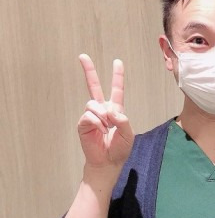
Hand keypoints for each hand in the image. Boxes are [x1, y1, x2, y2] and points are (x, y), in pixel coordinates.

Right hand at [77, 54, 133, 168]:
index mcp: (115, 109)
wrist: (108, 162)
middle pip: (94, 86)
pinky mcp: (83, 123)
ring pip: (93, 104)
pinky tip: (100, 132)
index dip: (117, 76)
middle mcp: (102, 109)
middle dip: (88, 71)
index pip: (117, 89)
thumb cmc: (119, 149)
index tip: (117, 62)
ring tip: (106, 128)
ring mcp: (92, 116)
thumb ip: (123, 120)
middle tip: (82, 56)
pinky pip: (89, 116)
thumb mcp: (128, 134)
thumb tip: (110, 111)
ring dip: (102, 116)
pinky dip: (97, 124)